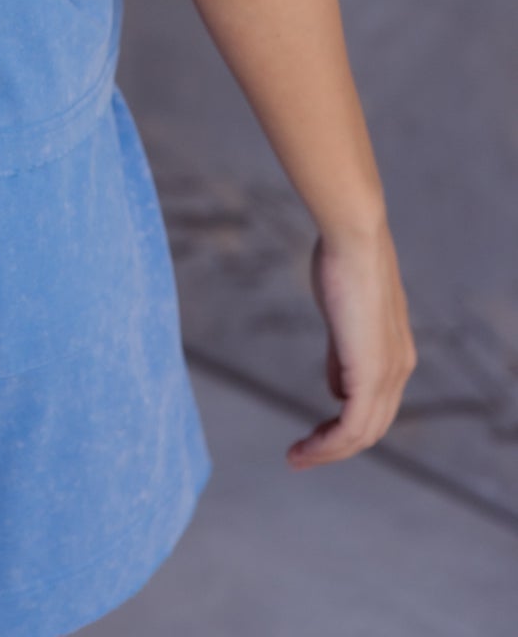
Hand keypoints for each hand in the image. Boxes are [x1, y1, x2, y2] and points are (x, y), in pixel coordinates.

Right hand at [287, 220, 417, 468]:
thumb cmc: (343, 263)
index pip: (375, 406)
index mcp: (395, 355)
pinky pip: (352, 427)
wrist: (355, 239)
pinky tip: (304, 447)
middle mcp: (399, 370)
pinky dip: (328, 445)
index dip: (345, 426)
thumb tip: (335, 389)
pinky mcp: (372, 374)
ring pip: (363, 434)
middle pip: (372, 429)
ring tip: (295, 456)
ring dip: (328, 451)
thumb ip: (341, 355)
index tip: (313, 434)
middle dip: (334, 447)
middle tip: (299, 455)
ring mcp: (388, 374)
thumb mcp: (342, 316)